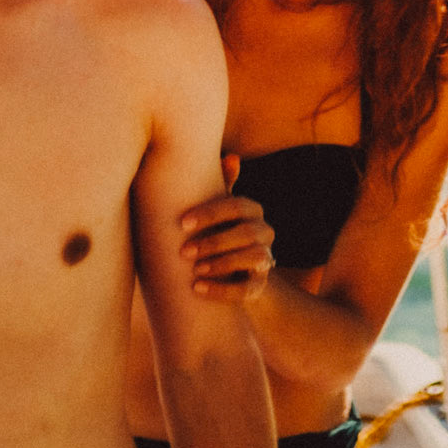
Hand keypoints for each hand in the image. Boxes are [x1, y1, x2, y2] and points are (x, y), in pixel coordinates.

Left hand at [181, 160, 273, 300]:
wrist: (234, 269)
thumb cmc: (219, 228)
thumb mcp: (217, 208)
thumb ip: (220, 184)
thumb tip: (232, 157)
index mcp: (252, 210)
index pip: (237, 206)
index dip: (211, 214)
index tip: (182, 223)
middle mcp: (264, 232)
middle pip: (247, 232)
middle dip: (214, 242)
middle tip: (184, 251)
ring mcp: (265, 259)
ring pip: (254, 258)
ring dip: (222, 264)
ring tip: (195, 270)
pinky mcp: (259, 285)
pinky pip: (247, 289)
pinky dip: (222, 290)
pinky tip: (198, 288)